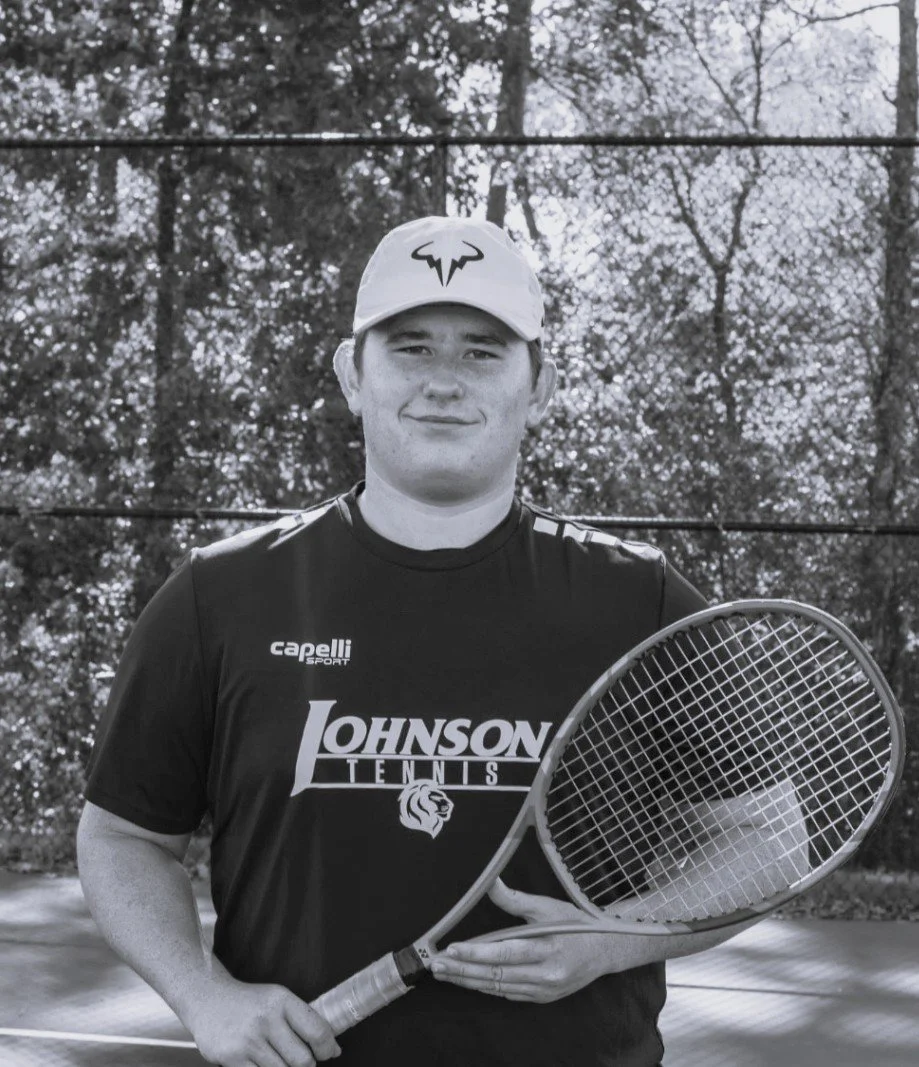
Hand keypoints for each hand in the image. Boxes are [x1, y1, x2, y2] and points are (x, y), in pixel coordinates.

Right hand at [187, 976, 340, 1065]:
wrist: (208, 999)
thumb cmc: (248, 1002)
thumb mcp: (277, 999)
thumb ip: (302, 1020)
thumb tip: (332, 1048)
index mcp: (282, 1000)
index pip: (317, 1030)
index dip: (327, 1047)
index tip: (329, 1053)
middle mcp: (266, 1019)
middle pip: (302, 1060)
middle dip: (306, 1064)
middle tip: (302, 1060)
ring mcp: (248, 1041)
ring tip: (278, 1058)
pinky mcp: (232, 1059)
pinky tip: (262, 1062)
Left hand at [430, 878, 639, 1002]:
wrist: (604, 950)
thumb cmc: (574, 924)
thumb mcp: (547, 907)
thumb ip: (514, 899)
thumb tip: (488, 881)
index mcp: (548, 949)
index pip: (504, 953)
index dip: (476, 952)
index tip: (451, 948)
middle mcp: (545, 975)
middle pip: (496, 974)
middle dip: (463, 969)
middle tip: (437, 964)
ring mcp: (543, 990)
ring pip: (498, 987)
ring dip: (468, 980)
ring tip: (444, 973)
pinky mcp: (541, 998)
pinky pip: (507, 994)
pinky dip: (486, 987)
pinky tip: (468, 980)